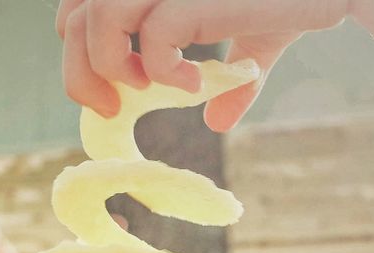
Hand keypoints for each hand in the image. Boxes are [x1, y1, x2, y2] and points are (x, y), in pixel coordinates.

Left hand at [55, 0, 351, 128]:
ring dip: (110, 69)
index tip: (105, 79)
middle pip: (74, 15)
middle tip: (108, 109)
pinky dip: (164, 71)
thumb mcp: (256, 42)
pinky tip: (194, 84)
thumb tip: (219, 121)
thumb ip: (231, 79)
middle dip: (79, 69)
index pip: (78, 1)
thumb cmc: (299, 2)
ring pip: (99, 20)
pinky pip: (154, 39)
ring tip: (146, 90)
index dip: (77, 38)